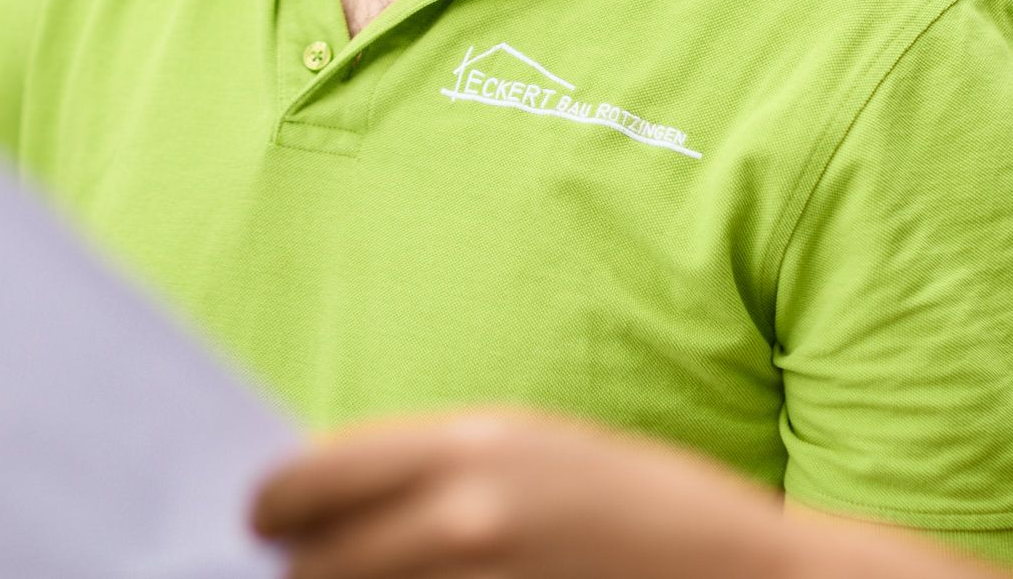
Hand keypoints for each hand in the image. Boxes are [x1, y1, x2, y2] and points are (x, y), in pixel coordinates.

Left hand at [251, 406, 804, 578]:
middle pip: (313, 567)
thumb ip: (432, 465)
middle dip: (307, 570)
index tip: (264, 522)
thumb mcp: (533, 449)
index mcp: (465, 447)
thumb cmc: (641, 506)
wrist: (748, 577)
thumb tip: (327, 493)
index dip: (272, 508)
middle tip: (310, 569)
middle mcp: (463, 519)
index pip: (304, 483)